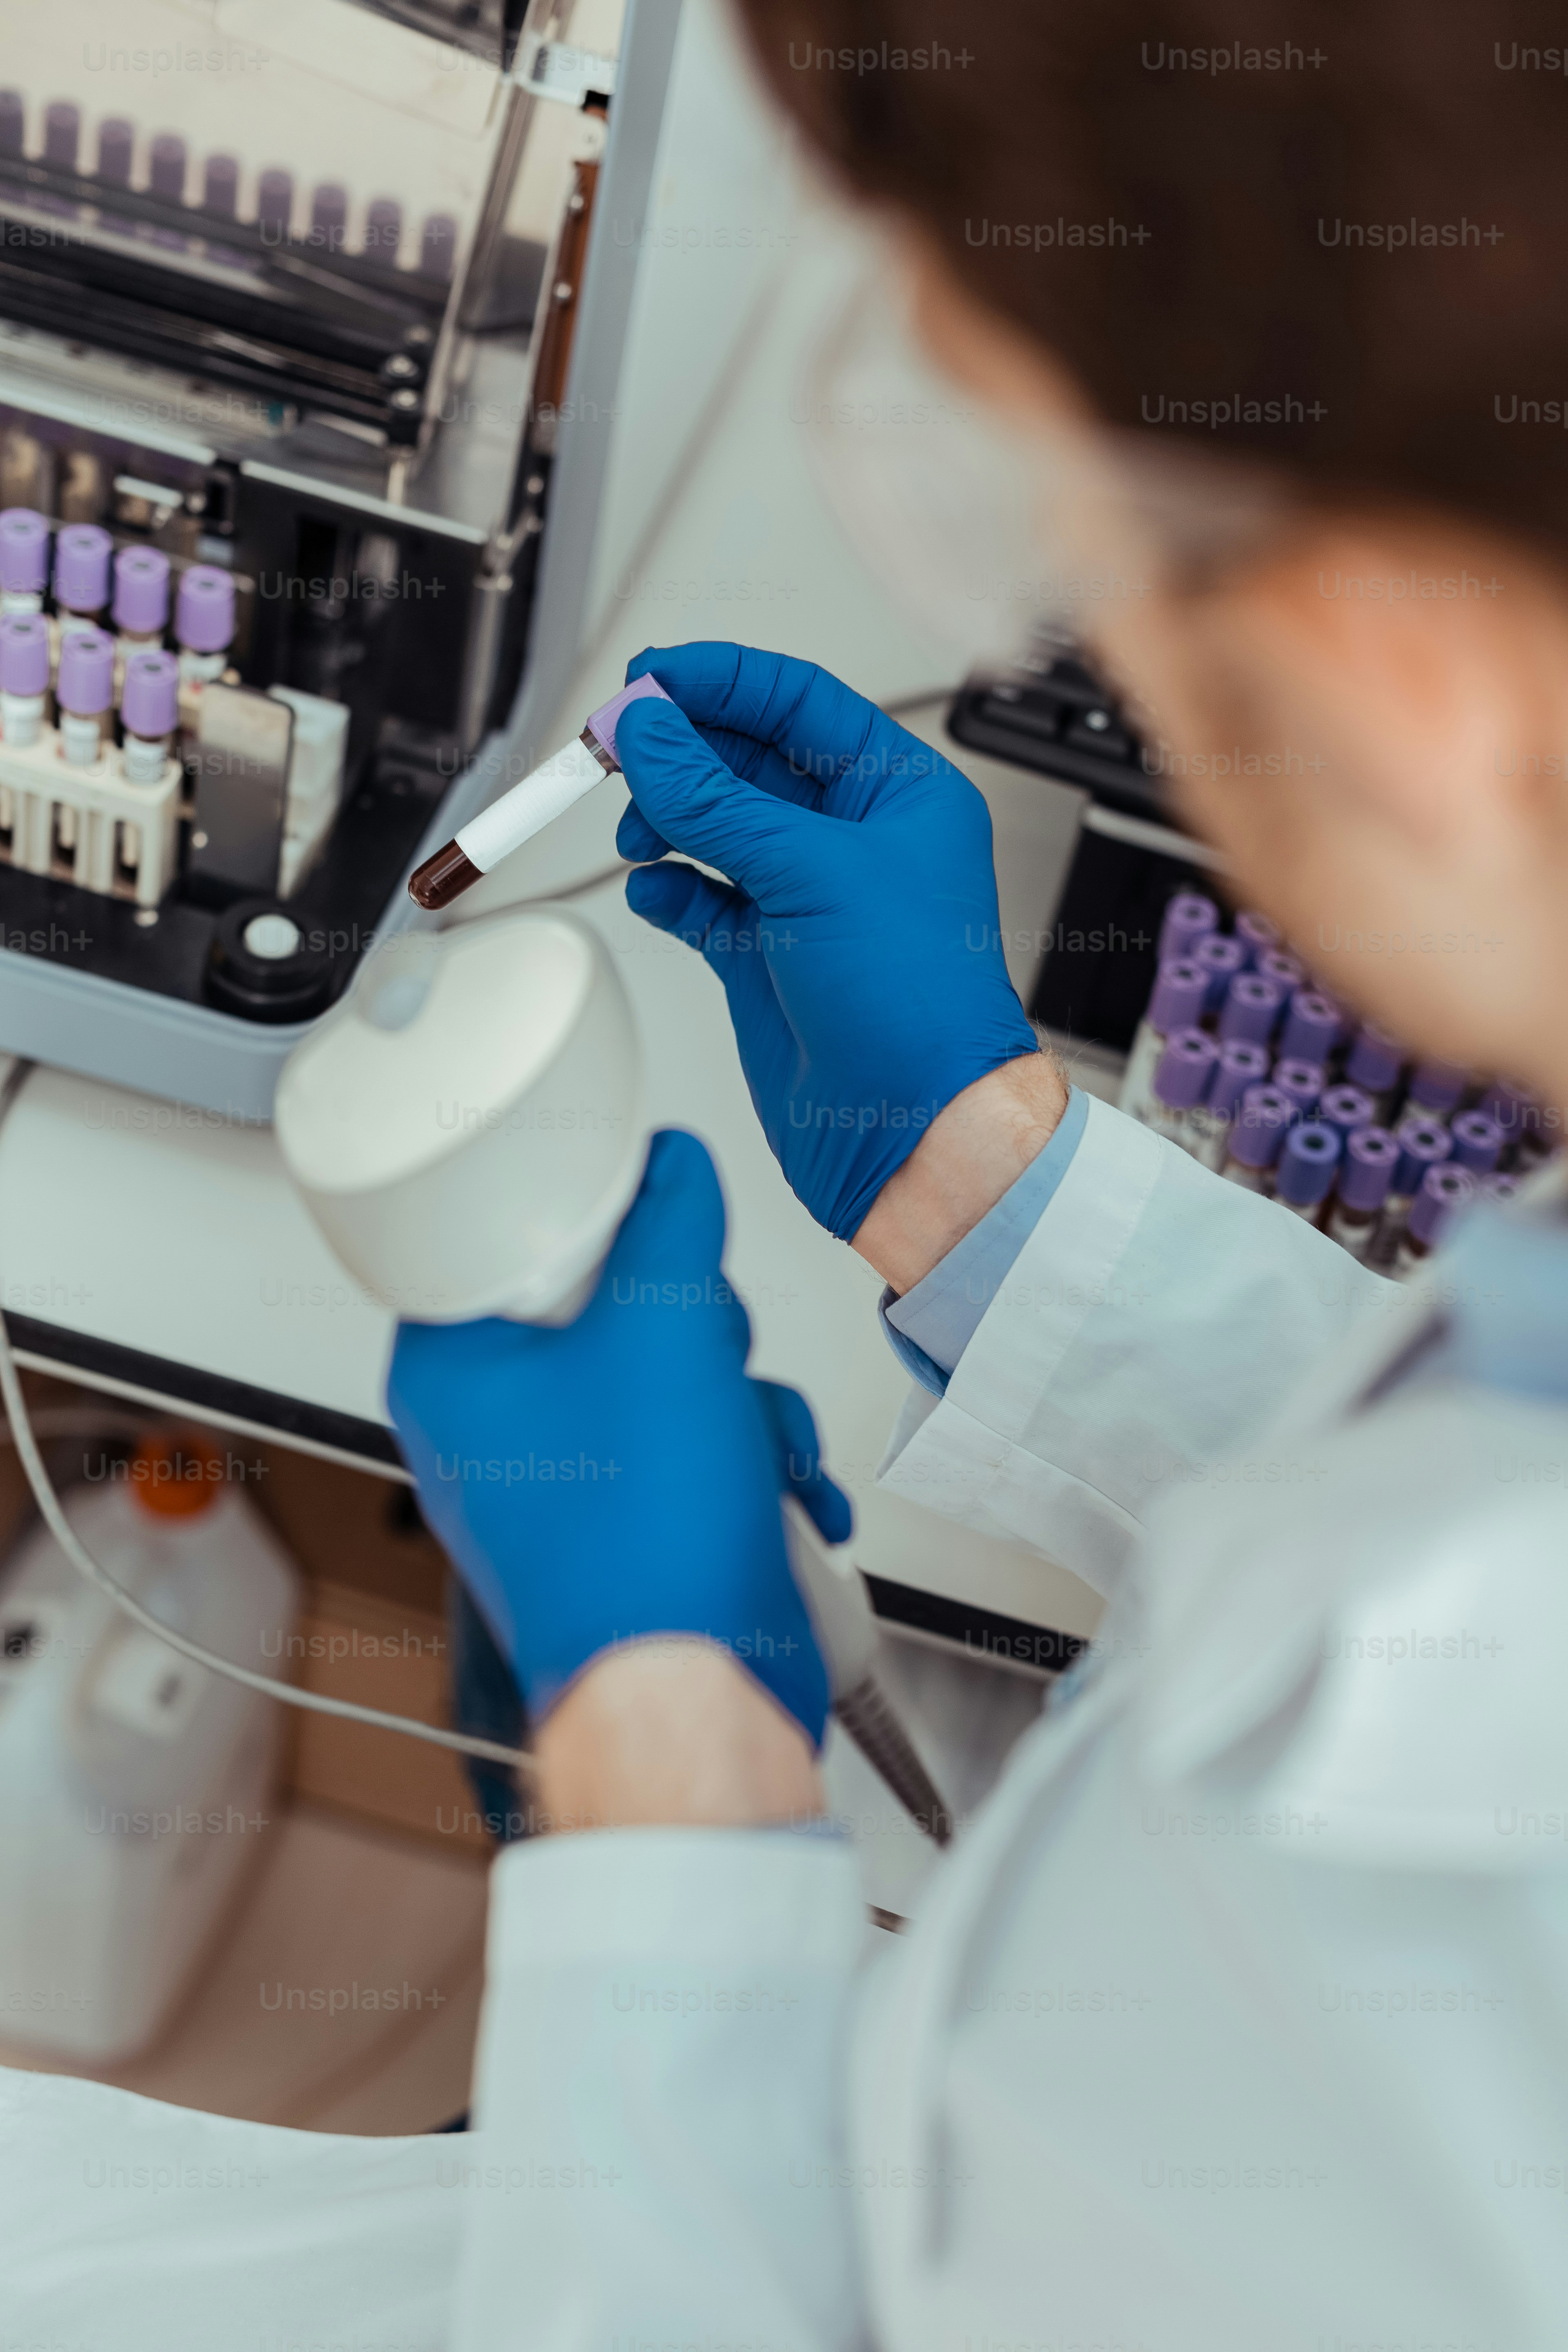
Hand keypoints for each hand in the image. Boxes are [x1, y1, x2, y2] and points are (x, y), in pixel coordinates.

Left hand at [386, 1131, 849, 1745]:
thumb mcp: (664, 1328)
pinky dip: (750, 1464)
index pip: (504, 1236)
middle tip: (700, 1357)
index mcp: (455, 1371)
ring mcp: (565, 1482)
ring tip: (750, 1451)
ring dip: (741, 1405)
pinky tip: (778, 1498)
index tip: (644, 1218)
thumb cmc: (640, 1548)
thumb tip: (670, 1166)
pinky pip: (696, 1447)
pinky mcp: (632, 1522)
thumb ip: (669, 1221)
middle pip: (609, 1302)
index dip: (592, 1218)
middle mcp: (497, 1428)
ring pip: (670, 1374)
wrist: (691, 1698)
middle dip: (695, 1330)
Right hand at [614, 642, 1040, 1244]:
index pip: (799, 703)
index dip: (721, 682)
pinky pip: (702, 899)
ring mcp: (808, 901)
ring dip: (667, 818)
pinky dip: (669, 888)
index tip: (650, 679)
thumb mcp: (813, 875)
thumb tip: (651, 732)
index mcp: (899, 796)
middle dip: (681, 751)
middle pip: (749, 759)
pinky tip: (653, 889)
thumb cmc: (916, 1007)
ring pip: (717, 827)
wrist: (915, 1130)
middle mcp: (855, 843)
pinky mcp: (767, 958)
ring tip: (639, 832)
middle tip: (616, 749)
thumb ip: (718, 799)